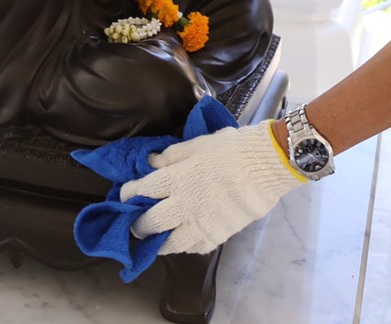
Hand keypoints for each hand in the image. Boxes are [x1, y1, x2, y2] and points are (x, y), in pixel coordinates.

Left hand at [122, 123, 303, 255]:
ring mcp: (200, 223)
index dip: (129, 193)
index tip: (125, 196)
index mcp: (177, 178)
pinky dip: (187, 246)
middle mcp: (183, 204)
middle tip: (136, 225)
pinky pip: (195, 248)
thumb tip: (151, 162)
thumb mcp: (198, 144)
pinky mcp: (217, 235)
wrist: (266, 164)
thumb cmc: (231, 148)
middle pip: (151, 222)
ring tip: (156, 240)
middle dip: (138, 225)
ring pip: (170, 243)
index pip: (143, 190)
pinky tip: (185, 241)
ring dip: (158, 242)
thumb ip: (172, 156)